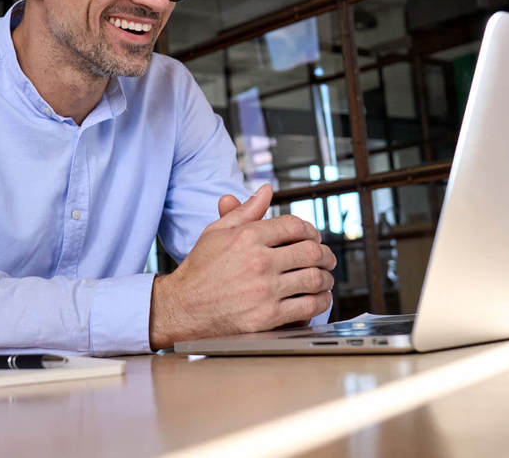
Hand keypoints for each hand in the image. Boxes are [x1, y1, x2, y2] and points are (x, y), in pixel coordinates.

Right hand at [149, 184, 335, 349]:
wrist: (181, 308)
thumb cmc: (199, 271)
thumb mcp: (216, 232)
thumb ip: (246, 211)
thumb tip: (266, 191)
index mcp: (247, 237)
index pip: (295, 226)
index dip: (311, 230)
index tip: (314, 238)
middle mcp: (258, 261)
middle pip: (310, 251)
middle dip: (325, 254)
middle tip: (327, 258)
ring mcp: (265, 290)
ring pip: (314, 278)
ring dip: (326, 278)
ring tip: (325, 278)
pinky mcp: (268, 317)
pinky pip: (308, 306)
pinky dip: (320, 302)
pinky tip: (318, 299)